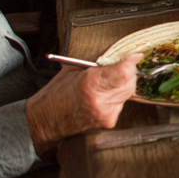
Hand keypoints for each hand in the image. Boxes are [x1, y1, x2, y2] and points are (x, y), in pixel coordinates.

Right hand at [25, 53, 139, 155]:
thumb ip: (99, 63)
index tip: (134, 56)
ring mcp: (106, 114)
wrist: (44, 122)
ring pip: (128, 93)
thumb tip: (121, 54)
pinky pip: (121, 104)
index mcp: (91, 84)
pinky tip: (102, 98)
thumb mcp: (74, 70)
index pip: (125, 72)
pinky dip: (116, 98)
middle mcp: (102, 102)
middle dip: (126, 73)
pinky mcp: (109, 122)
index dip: (131, 62)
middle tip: (115, 70)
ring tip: (103, 86)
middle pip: (130, 81)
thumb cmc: (55, 95)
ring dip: (121, 86)